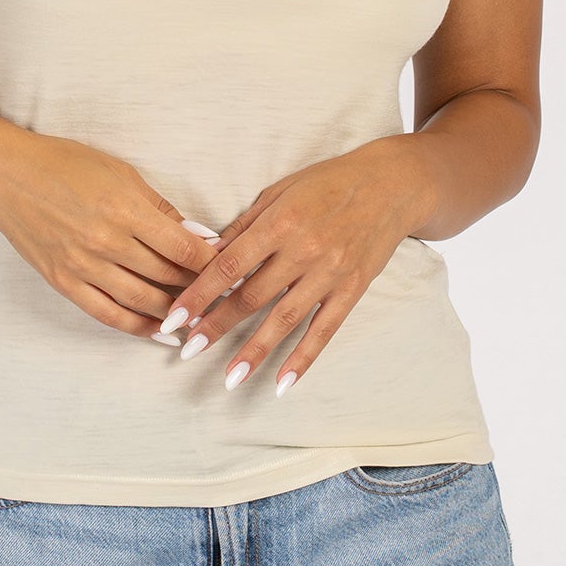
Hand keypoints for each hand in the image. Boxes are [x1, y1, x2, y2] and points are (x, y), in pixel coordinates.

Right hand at [0, 127, 219, 339]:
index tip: (237, 271)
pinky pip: (109, 315)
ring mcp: (83, 266)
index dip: (215, 265)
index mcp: (125, 209)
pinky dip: (139, 328)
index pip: (184, 250)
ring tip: (202, 317)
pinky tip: (162, 332)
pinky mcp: (65, 283)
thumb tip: (200, 237)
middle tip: (228, 298)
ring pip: (143, 302)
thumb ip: (161, 209)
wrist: (6, 176)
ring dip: (176, 313)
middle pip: (168, 278)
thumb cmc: (64, 164)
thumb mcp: (121, 172)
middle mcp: (106, 242)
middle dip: (202, 291)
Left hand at [156, 137, 435, 391]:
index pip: (228, 265)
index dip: (198, 294)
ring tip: (229, 378)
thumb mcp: (280, 191)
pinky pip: (324, 330)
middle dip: (216, 325)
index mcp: (280, 221)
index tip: (174, 318)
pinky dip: (303, 358)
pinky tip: (282, 383)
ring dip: (254, 351)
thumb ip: (244, 225)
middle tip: (186, 351)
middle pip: (251, 296)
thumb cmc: (328, 182)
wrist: (390, 185)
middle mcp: (303, 250)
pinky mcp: (352, 289)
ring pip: (284, 319)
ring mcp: (330, 273)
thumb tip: (205, 253)